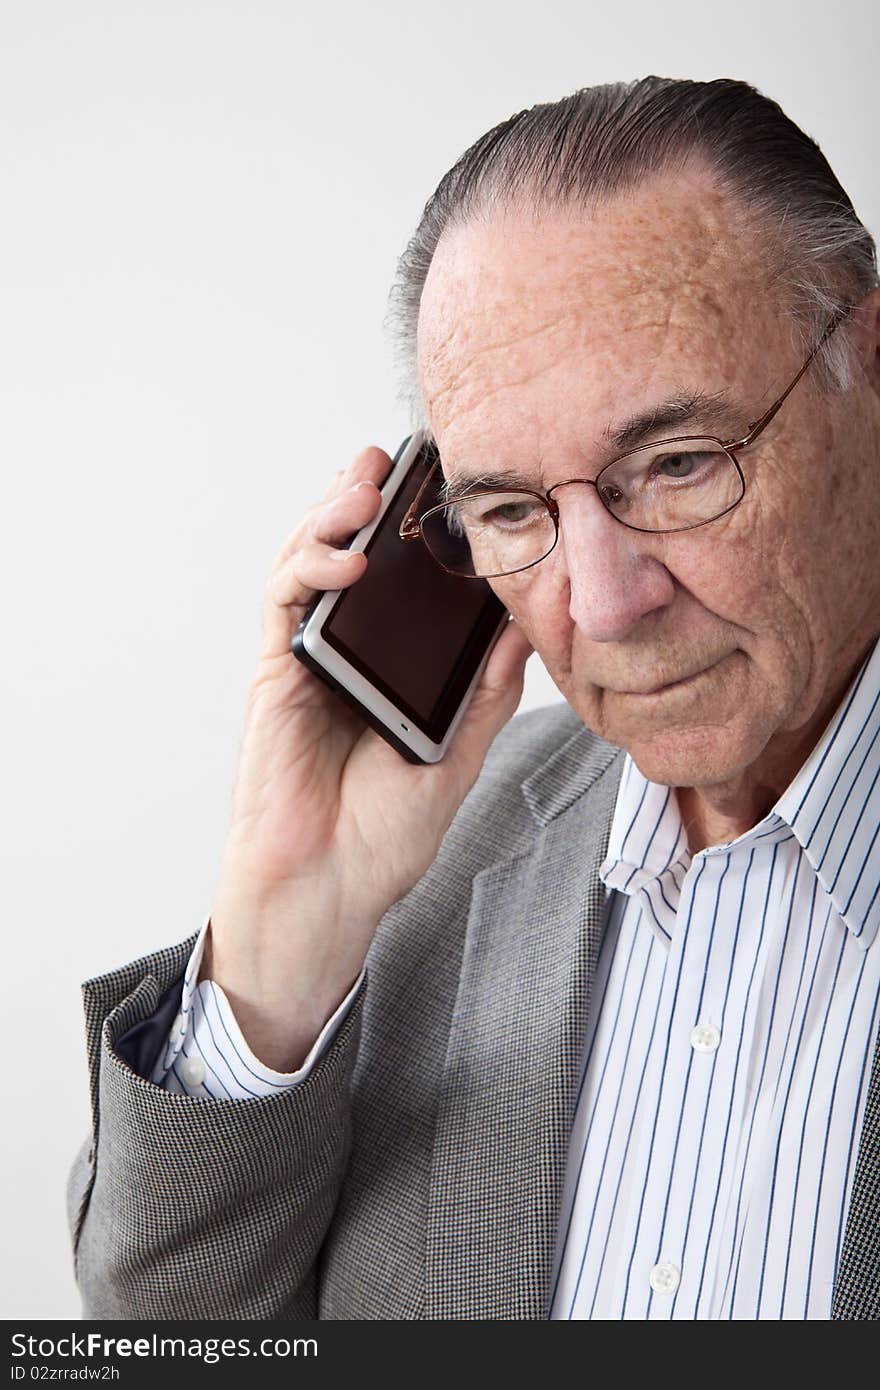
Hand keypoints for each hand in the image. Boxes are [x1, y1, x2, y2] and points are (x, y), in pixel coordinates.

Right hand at [203, 444, 532, 1069]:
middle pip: (348, 556)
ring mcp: (307, 660)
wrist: (332, 891)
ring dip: (330, 516)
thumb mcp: (459, 752)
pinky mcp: (276, 675)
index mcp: (389, 666)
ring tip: (364, 484)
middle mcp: (346, 653)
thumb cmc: (386, 833)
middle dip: (365, 502)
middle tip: (395, 462)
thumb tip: (528, 625)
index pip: (401, 582)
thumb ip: (487, 690)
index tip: (449, 489)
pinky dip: (307, 570)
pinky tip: (344, 560)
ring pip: (308, 564)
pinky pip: (284, 605)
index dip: (416, 532)